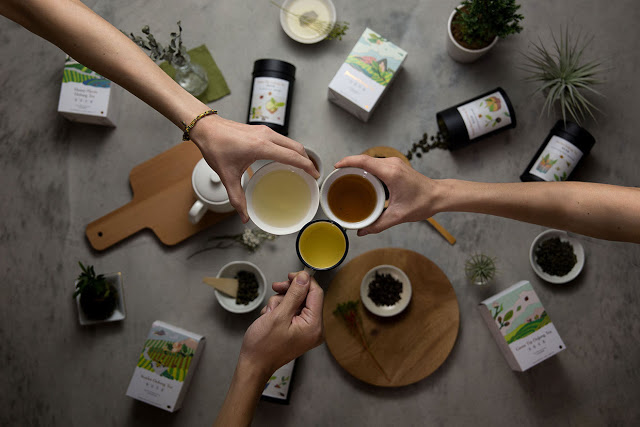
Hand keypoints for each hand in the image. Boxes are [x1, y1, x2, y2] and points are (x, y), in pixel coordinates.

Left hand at [190, 115, 319, 221]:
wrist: (206, 128)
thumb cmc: (216, 147)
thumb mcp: (227, 176)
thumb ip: (237, 198)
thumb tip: (245, 216)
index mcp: (261, 147)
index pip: (293, 156)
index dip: (307, 166)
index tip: (315, 175)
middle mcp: (267, 136)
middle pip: (297, 147)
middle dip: (308, 160)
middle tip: (312, 173)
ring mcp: (265, 131)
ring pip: (291, 141)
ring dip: (300, 153)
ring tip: (303, 166)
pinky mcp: (261, 129)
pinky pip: (283, 139)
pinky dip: (290, 148)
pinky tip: (286, 158)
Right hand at [239, 271, 323, 376]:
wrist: (253, 365)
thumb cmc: (263, 345)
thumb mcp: (279, 314)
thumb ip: (294, 294)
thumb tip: (305, 277)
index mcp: (314, 326)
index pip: (316, 293)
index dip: (304, 281)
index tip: (290, 275)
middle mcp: (314, 329)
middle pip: (306, 297)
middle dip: (289, 293)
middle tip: (276, 288)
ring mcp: (306, 331)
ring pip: (296, 303)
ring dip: (281, 302)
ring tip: (269, 312)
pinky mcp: (297, 332)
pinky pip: (292, 312)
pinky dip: (280, 310)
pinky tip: (269, 317)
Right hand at [334, 155, 437, 235]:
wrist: (438, 196)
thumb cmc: (422, 203)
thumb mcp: (398, 216)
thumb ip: (377, 224)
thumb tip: (361, 231)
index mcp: (390, 173)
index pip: (363, 161)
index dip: (347, 161)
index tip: (336, 166)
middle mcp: (392, 164)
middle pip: (364, 159)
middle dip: (349, 165)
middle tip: (337, 176)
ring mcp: (395, 163)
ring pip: (370, 161)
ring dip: (358, 166)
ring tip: (346, 177)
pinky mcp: (396, 166)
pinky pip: (376, 164)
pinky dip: (367, 168)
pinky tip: (361, 178)